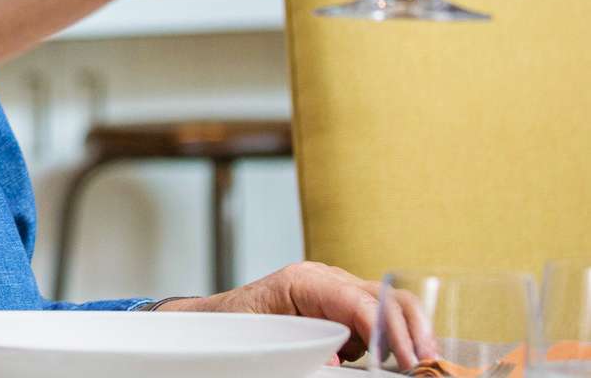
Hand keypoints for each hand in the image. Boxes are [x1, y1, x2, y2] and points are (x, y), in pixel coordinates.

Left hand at [154, 260, 438, 367]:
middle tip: (428, 364)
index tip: (407, 359)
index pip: (358, 301)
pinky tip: (404, 361)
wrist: (215, 323)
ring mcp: (338, 291)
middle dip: (413, 329)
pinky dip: (398, 338)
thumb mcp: (264, 341)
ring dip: (412, 333)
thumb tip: (339, 358)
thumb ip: (305, 349)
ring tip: (425, 363)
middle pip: (387, 296)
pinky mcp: (343, 309)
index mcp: (305, 282)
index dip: (386, 330)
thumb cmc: (233, 328)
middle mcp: (327, 280)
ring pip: (392, 304)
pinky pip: (380, 318)